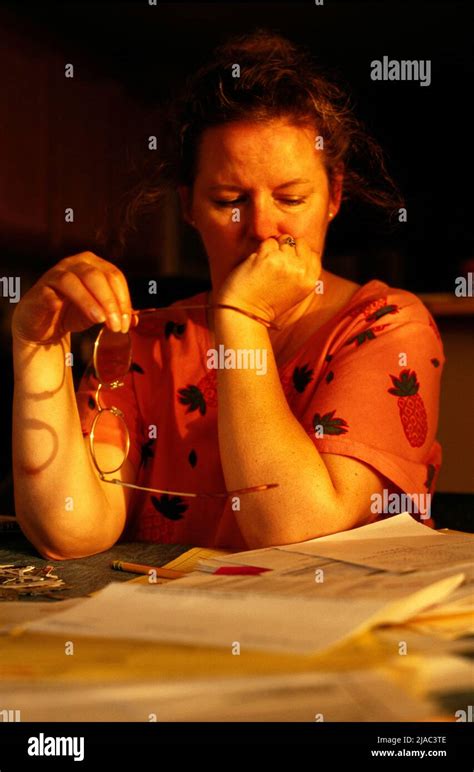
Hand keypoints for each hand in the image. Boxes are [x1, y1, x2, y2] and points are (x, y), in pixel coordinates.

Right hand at [11, 251, 133, 344]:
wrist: (44, 325)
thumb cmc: (73, 313)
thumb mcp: (99, 313)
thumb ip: (116, 314)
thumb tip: (134, 319)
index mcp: (94, 265)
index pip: (114, 277)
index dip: (123, 299)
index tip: (127, 322)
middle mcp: (75, 264)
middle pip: (97, 277)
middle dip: (110, 302)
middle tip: (116, 325)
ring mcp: (56, 274)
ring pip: (73, 281)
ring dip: (89, 301)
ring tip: (99, 320)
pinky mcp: (40, 290)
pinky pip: (48, 292)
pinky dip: (56, 300)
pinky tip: (63, 310)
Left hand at [215, 235, 321, 322]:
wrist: (246, 312)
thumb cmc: (267, 303)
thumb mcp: (296, 292)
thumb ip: (302, 272)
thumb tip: (299, 247)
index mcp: (310, 280)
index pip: (312, 253)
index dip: (299, 252)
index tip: (287, 261)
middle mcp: (300, 270)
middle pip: (297, 243)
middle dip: (285, 248)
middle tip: (274, 266)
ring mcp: (285, 263)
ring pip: (282, 240)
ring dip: (272, 249)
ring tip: (265, 267)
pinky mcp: (268, 258)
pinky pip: (268, 242)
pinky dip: (261, 251)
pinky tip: (257, 265)